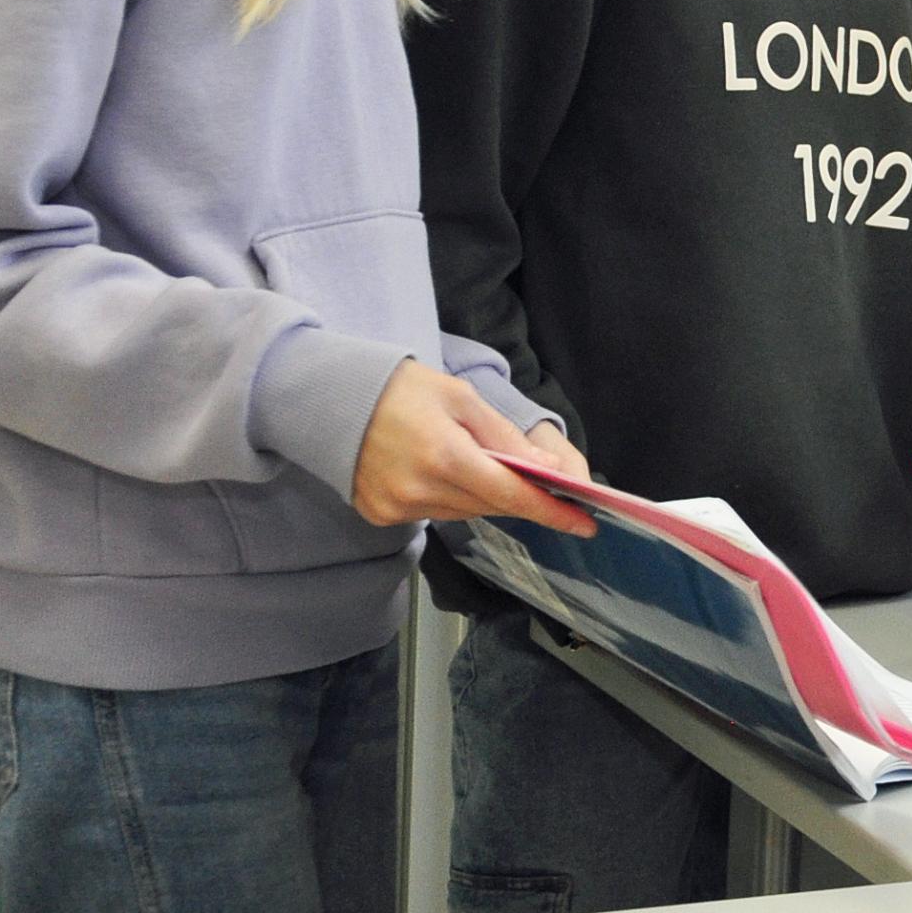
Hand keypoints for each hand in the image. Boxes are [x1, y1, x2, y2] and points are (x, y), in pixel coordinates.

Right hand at [349, 361, 592, 532]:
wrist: (326, 398)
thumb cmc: (399, 388)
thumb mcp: (460, 398)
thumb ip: (505, 437)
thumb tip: (548, 469)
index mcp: (444, 456)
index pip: (511, 495)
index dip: (551, 511)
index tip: (584, 524)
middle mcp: (420, 490)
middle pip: (490, 506)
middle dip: (517, 496)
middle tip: (539, 483)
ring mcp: (396, 507)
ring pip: (463, 513)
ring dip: (481, 495)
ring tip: (472, 462)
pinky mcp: (379, 515)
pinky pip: (433, 514)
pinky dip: (448, 498)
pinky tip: (436, 471)